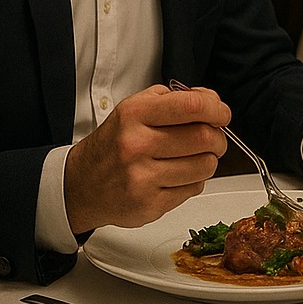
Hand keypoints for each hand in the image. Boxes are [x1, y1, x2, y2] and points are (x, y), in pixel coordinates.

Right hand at [64, 84, 230, 233]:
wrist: (81, 185)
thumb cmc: (114, 144)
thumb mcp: (136, 108)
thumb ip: (175, 99)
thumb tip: (212, 102)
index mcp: (135, 114)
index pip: (193, 106)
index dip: (217, 109)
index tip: (221, 114)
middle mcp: (136, 145)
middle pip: (204, 137)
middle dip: (218, 138)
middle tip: (213, 139)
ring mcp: (142, 178)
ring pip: (205, 166)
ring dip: (209, 161)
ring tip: (195, 158)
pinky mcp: (149, 204)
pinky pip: (194, 189)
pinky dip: (194, 181)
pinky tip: (178, 175)